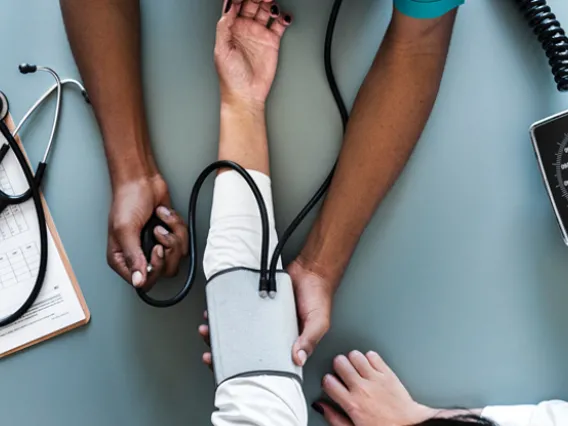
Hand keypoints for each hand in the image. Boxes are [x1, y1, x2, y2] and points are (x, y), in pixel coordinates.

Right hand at [107, 174, 187, 288]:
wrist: (141, 179)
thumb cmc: (127, 200)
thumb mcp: (125, 230)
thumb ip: (133, 257)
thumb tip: (138, 281)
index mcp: (122, 259)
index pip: (143, 282)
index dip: (154, 269)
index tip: (156, 250)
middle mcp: (139, 255)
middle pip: (164, 271)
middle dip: (167, 250)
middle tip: (159, 234)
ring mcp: (155, 245)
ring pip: (176, 256)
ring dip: (173, 234)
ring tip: (159, 222)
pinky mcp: (169, 235)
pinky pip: (183, 241)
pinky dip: (176, 225)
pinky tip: (164, 216)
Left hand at [197, 261, 333, 368]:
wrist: (312, 269)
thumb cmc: (318, 297)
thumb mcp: (318, 322)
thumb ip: (309, 339)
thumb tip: (298, 358)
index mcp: (285, 345)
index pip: (261, 363)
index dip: (243, 369)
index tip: (227, 370)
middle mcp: (271, 334)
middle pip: (243, 349)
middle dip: (223, 351)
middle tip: (210, 351)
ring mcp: (262, 319)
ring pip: (236, 330)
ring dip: (220, 331)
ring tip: (208, 329)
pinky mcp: (256, 303)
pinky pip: (238, 309)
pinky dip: (226, 311)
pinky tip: (216, 312)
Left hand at [215, 0, 292, 106]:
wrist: (246, 95)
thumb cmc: (231, 77)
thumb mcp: (221, 49)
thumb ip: (224, 25)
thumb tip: (229, 6)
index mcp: (230, 27)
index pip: (234, 4)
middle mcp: (244, 27)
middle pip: (251, 3)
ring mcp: (258, 33)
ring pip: (265, 9)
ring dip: (269, 3)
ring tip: (271, 4)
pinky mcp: (271, 41)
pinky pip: (279, 24)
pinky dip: (283, 17)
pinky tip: (284, 16)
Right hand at [312, 351, 434, 425]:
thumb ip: (334, 418)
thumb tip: (320, 406)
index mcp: (352, 404)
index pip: (328, 381)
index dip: (328, 381)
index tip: (331, 383)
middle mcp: (362, 388)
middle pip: (340, 362)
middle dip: (339, 366)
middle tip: (343, 372)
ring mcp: (376, 379)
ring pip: (355, 355)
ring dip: (353, 360)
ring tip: (356, 368)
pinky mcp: (388, 373)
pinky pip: (373, 355)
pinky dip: (369, 358)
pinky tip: (370, 366)